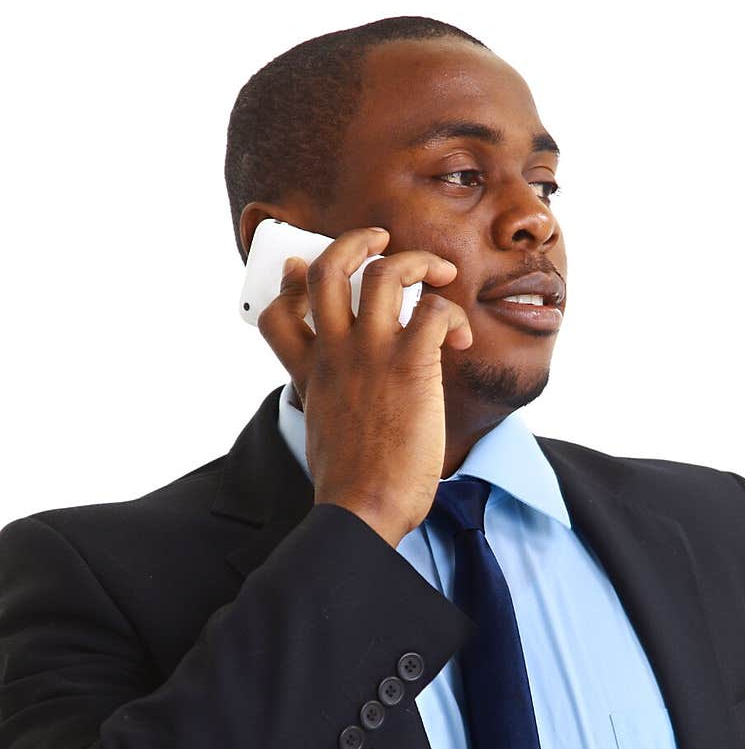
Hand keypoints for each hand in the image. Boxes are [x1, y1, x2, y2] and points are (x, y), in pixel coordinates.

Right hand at [256, 227, 472, 546]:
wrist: (363, 509)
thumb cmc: (353, 484)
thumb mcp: (325, 434)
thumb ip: (328, 403)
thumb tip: (338, 396)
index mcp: (310, 373)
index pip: (278, 313)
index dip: (289, 284)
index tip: (302, 270)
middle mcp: (334, 354)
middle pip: (330, 270)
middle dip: (357, 241)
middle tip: (382, 239)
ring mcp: (370, 354)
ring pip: (386, 272)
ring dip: (418, 262)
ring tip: (441, 274)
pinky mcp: (410, 364)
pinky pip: (434, 311)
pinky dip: (453, 314)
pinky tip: (462, 340)